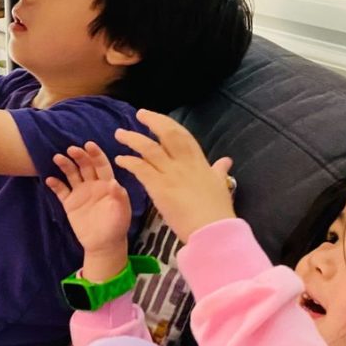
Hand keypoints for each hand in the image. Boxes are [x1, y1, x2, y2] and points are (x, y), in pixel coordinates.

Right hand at [46, 143, 131, 276]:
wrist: (103, 245)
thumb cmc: (117, 226)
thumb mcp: (121, 212)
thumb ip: (119, 196)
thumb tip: (114, 182)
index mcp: (107, 183)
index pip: (101, 165)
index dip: (96, 154)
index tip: (89, 145)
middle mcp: (93, 184)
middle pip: (85, 166)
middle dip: (79, 156)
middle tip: (71, 149)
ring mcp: (80, 193)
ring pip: (71, 174)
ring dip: (65, 165)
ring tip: (57, 158)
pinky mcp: (70, 203)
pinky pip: (61, 191)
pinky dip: (55, 185)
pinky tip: (50, 180)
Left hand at [115, 110, 234, 243]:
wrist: (213, 230)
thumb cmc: (217, 211)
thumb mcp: (220, 185)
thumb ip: (218, 171)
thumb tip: (226, 160)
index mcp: (199, 162)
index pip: (183, 135)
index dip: (167, 123)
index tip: (155, 117)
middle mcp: (184, 163)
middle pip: (167, 134)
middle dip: (152, 121)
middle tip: (139, 115)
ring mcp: (171, 174)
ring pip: (149, 149)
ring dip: (132, 139)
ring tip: (119, 134)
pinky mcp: (159, 188)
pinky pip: (141, 169)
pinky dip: (129, 162)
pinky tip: (121, 160)